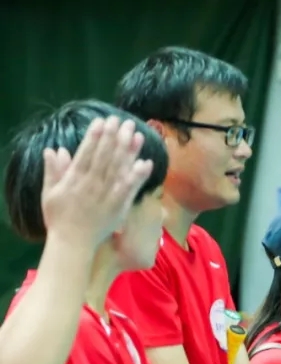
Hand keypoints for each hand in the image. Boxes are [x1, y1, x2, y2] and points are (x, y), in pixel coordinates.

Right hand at [41, 115, 154, 247]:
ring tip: (137, 134)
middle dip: (114, 137)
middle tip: (123, 120)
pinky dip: (138, 176)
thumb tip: (54, 150)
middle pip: (105, 157)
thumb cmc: (59, 218)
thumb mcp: (49, 193)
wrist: (72, 243)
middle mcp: (92, 184)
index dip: (95, 136)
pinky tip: (147, 163)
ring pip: (119, 169)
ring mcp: (106, 195)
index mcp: (74, 179)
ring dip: (128, 151)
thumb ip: (53, 171)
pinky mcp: (119, 207)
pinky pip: (130, 189)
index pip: (86, 153)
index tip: (102, 121)